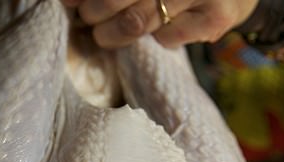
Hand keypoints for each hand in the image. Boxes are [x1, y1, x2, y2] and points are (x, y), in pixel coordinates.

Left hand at [62, 0, 258, 48]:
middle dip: (95, 10)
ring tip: (102, 35)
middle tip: (87, 17)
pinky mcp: (215, 18)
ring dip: (112, 32)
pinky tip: (156, 32)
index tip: (68, 1)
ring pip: (139, 20)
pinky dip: (155, 36)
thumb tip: (76, 1)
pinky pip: (168, 36)